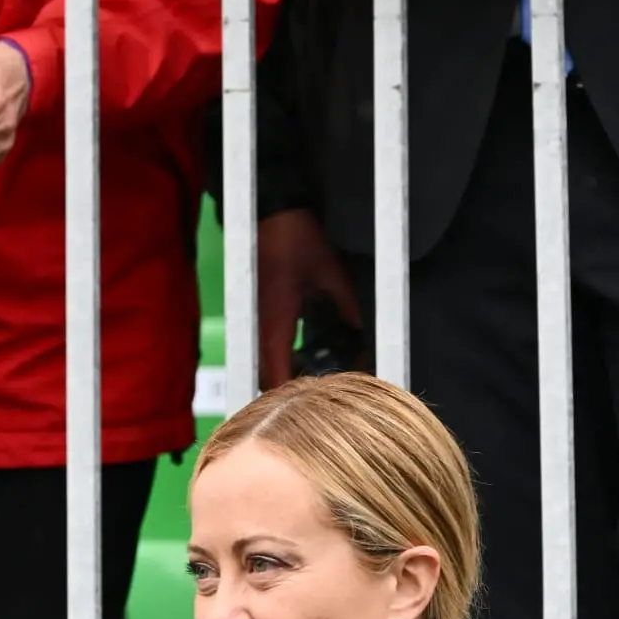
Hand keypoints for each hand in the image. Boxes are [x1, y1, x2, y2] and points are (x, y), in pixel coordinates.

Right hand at [257, 209, 361, 389]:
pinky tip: (308, 349)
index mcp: (276, 325)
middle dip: (293, 390)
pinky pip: (267, 348)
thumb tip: (362, 334)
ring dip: (287, 374)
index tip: (320, 404)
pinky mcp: (258, 313)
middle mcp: (260, 330)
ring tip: (319, 372)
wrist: (272, 214)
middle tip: (325, 389)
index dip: (296, 398)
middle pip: (268, 378)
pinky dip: (284, 358)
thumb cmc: (298, 241)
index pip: (279, 378)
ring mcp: (256, 322)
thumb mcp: (333, 274)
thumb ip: (347, 308)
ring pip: (265, 365)